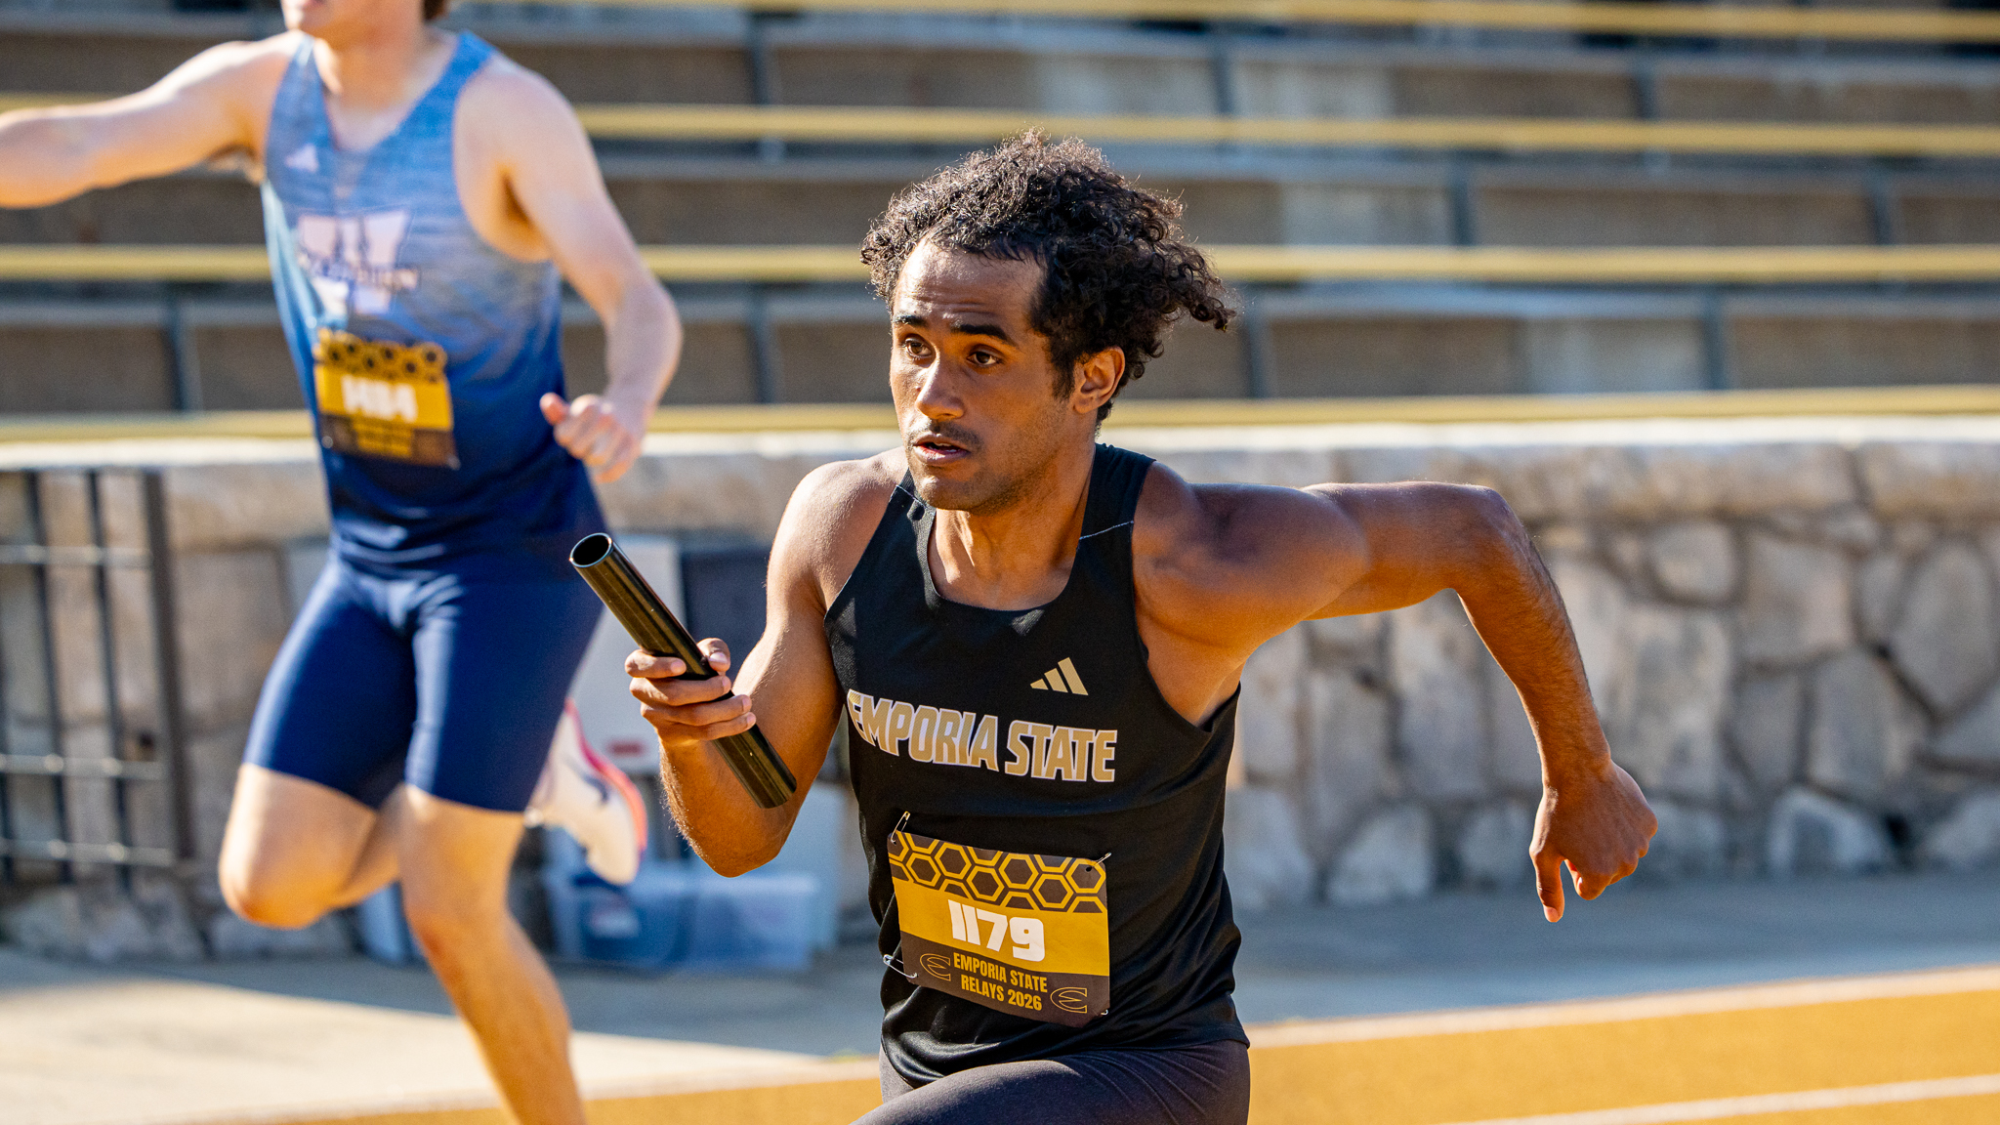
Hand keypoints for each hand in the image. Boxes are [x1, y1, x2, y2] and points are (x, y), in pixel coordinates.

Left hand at [541, 393, 644, 482]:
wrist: (631, 404)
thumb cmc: (595, 413)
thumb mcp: (576, 409)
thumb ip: (557, 411)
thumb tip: (547, 402)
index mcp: (588, 407)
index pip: (563, 435)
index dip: (565, 437)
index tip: (572, 432)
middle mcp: (606, 417)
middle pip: (577, 448)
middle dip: (578, 449)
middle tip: (585, 442)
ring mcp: (621, 432)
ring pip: (597, 458)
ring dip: (591, 458)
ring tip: (593, 452)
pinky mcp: (634, 445)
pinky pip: (620, 466)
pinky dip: (608, 475)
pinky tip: (599, 477)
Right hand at [627, 639, 755, 751]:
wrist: (689, 705)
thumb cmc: (694, 668)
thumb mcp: (703, 653)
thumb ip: (712, 650)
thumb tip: (718, 664)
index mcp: (641, 666)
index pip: (636, 665)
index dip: (658, 666)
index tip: (682, 665)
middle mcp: (642, 692)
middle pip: (674, 694)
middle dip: (706, 690)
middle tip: (728, 682)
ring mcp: (654, 716)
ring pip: (693, 716)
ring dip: (725, 710)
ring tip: (746, 702)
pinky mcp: (670, 735)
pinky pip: (703, 732)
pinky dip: (730, 726)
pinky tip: (748, 719)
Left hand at [1531, 756, 1655, 921]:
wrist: (1578, 770)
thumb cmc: (1556, 813)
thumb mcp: (1543, 853)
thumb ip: (1549, 888)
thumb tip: (1553, 918)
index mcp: (1599, 874)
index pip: (1587, 890)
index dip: (1573, 870)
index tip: (1567, 848)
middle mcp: (1626, 863)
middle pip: (1607, 875)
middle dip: (1593, 860)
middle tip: (1578, 832)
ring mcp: (1641, 843)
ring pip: (1624, 856)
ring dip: (1610, 845)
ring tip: (1593, 820)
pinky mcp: (1650, 823)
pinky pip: (1636, 835)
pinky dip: (1624, 827)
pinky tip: (1609, 809)